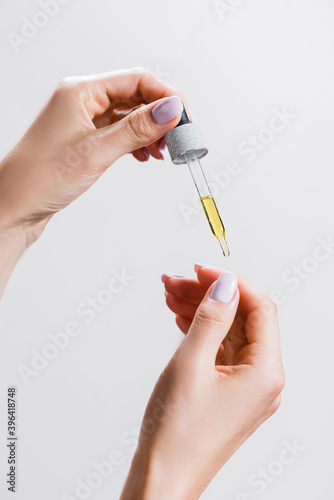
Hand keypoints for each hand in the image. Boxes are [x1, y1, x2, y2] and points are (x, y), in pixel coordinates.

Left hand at [0, 67, 184, 235]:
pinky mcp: (84, 138)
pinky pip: (119, 131)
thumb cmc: (41, 178)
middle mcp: (82, 100)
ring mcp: (83, 119)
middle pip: (134, 96)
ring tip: (162, 152)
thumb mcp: (96, 152)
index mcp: (80, 91)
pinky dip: (135, 142)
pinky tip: (144, 155)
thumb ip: (136, 129)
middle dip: (159, 116)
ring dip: (149, 131)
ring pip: (128, 115)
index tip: (185, 117)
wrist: (14, 206)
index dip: (166, 96)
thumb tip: (171, 110)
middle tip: (178, 139)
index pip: (136, 80)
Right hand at [121, 266, 283, 499]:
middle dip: (209, 295)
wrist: (161, 480)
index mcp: (265, 373)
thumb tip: (226, 283)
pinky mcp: (228, 393)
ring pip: (228, 333)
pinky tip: (181, 319)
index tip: (202, 270)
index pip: (260, 309)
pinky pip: (220, 351)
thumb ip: (212, 317)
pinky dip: (201, 332)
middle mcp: (262, 380)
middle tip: (177, 281)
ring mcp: (245, 388)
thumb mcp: (191, 363)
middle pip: (242, 319)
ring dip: (201, 311)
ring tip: (171, 294)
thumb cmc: (176, 432)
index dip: (232, 283)